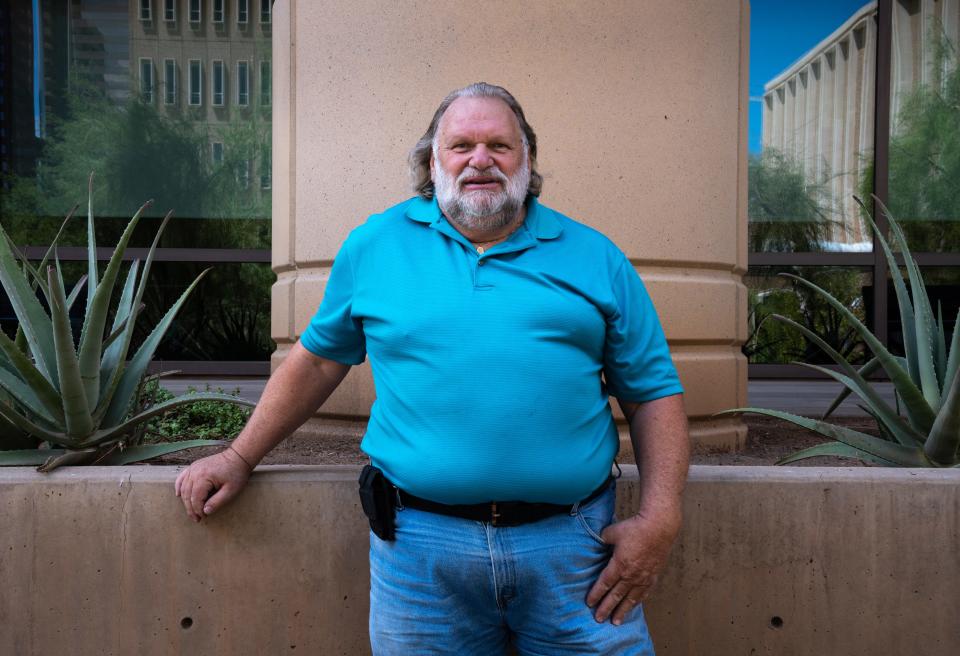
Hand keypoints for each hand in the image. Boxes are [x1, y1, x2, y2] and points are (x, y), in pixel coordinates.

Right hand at [174, 448, 251, 521]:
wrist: (238, 457)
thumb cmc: (236, 473)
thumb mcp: (230, 491)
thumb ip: (217, 502)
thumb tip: (205, 511)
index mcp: (203, 477)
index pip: (196, 499)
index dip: (198, 510)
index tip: (202, 518)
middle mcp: (195, 472)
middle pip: (187, 494)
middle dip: (191, 509)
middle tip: (197, 519)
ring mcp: (193, 468)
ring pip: (183, 488)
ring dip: (186, 501)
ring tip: (192, 511)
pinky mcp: (194, 466)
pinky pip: (182, 477)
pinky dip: (179, 486)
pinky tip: (178, 495)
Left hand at [586, 510, 680, 624]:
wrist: (659, 527)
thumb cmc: (635, 528)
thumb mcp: (612, 532)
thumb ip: (603, 539)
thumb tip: (599, 542)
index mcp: (619, 565)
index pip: (604, 584)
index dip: (596, 594)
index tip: (589, 603)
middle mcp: (631, 575)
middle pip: (616, 596)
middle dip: (606, 608)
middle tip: (599, 619)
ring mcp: (643, 577)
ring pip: (630, 599)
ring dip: (622, 611)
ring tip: (616, 622)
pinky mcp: (653, 576)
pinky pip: (644, 593)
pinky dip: (637, 601)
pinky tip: (634, 606)